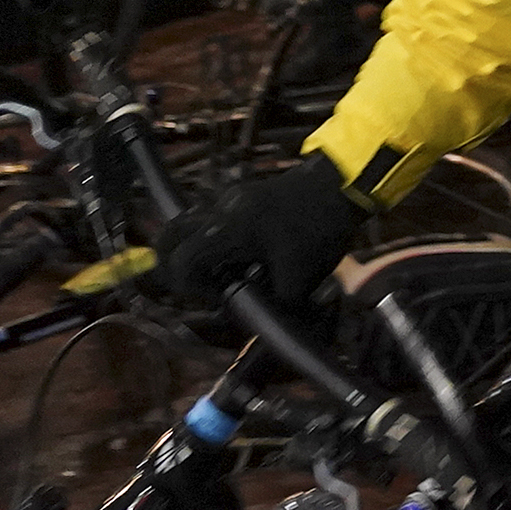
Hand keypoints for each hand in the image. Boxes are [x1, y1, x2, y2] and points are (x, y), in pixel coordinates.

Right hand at [153, 152, 364, 307]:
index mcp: (227, 231)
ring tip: (226, 271)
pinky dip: (211, 240)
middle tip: (205, 286)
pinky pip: (207, 219)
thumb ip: (273, 306)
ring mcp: (226, 198)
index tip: (221, 296)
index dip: (192, 288)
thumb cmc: (320, 231)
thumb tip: (256, 324)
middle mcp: (218, 211)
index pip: (181, 261)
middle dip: (175, 266)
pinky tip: (242, 255)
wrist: (341, 186)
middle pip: (169, 237)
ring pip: (185, 226)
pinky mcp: (238, 196)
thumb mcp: (300, 280)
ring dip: (194, 252)